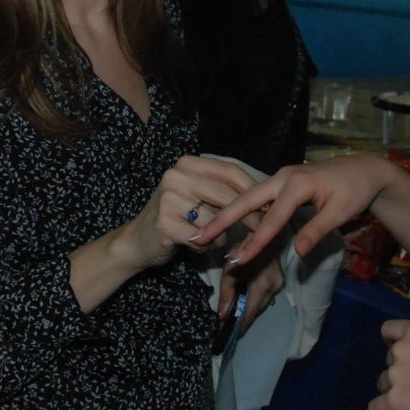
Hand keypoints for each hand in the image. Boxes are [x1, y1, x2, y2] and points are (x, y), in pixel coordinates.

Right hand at [120, 155, 266, 271]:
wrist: (138, 240)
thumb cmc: (177, 216)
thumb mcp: (199, 195)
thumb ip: (224, 190)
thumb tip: (265, 194)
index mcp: (188, 163)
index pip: (230, 171)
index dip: (253, 188)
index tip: (271, 203)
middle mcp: (176, 176)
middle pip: (226, 195)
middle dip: (249, 215)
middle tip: (263, 229)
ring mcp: (168, 199)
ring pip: (215, 220)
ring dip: (221, 235)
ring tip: (214, 239)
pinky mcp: (164, 223)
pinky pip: (202, 238)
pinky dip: (206, 247)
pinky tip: (198, 245)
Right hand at [196, 155, 397, 266]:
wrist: (365, 169)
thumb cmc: (354, 190)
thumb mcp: (340, 212)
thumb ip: (316, 230)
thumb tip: (298, 251)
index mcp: (296, 184)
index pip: (271, 219)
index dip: (254, 241)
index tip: (236, 260)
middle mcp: (283, 177)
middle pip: (246, 200)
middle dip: (222, 219)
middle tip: (198, 237)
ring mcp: (280, 177)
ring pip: (248, 197)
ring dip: (228, 214)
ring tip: (206, 232)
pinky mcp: (282, 182)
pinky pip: (257, 197)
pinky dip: (242, 210)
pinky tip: (230, 223)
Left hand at [221, 252, 283, 329]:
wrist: (260, 233)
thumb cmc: (242, 247)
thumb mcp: (230, 269)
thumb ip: (226, 293)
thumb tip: (222, 316)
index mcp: (263, 283)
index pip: (251, 311)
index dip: (240, 324)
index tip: (228, 336)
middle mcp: (276, 286)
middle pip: (258, 310)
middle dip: (244, 319)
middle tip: (229, 329)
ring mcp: (280, 284)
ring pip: (263, 305)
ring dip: (249, 311)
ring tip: (235, 318)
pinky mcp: (280, 281)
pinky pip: (266, 298)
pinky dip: (255, 302)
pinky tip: (245, 304)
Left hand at [368, 319, 409, 409]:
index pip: (388, 330)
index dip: (393, 341)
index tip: (403, 351)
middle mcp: (399, 350)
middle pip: (388, 360)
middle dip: (400, 370)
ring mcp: (394, 376)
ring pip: (383, 384)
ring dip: (394, 391)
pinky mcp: (393, 401)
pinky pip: (376, 408)